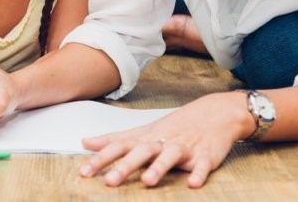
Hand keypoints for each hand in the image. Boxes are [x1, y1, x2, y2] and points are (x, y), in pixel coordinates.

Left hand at [79, 92, 250, 187]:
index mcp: (145, 138)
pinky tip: (193, 183)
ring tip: (147, 181)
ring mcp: (184, 147)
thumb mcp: (142, 132)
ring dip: (159, 167)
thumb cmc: (172, 126)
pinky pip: (202, 165)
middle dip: (125, 166)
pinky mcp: (205, 155)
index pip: (119, 147)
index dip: (101, 159)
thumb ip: (114, 139)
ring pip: (170, 156)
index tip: (84, 171)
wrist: (213, 113)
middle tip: (109, 181)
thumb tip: (86, 142)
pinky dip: (198, 173)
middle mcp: (162, 141)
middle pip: (141, 152)